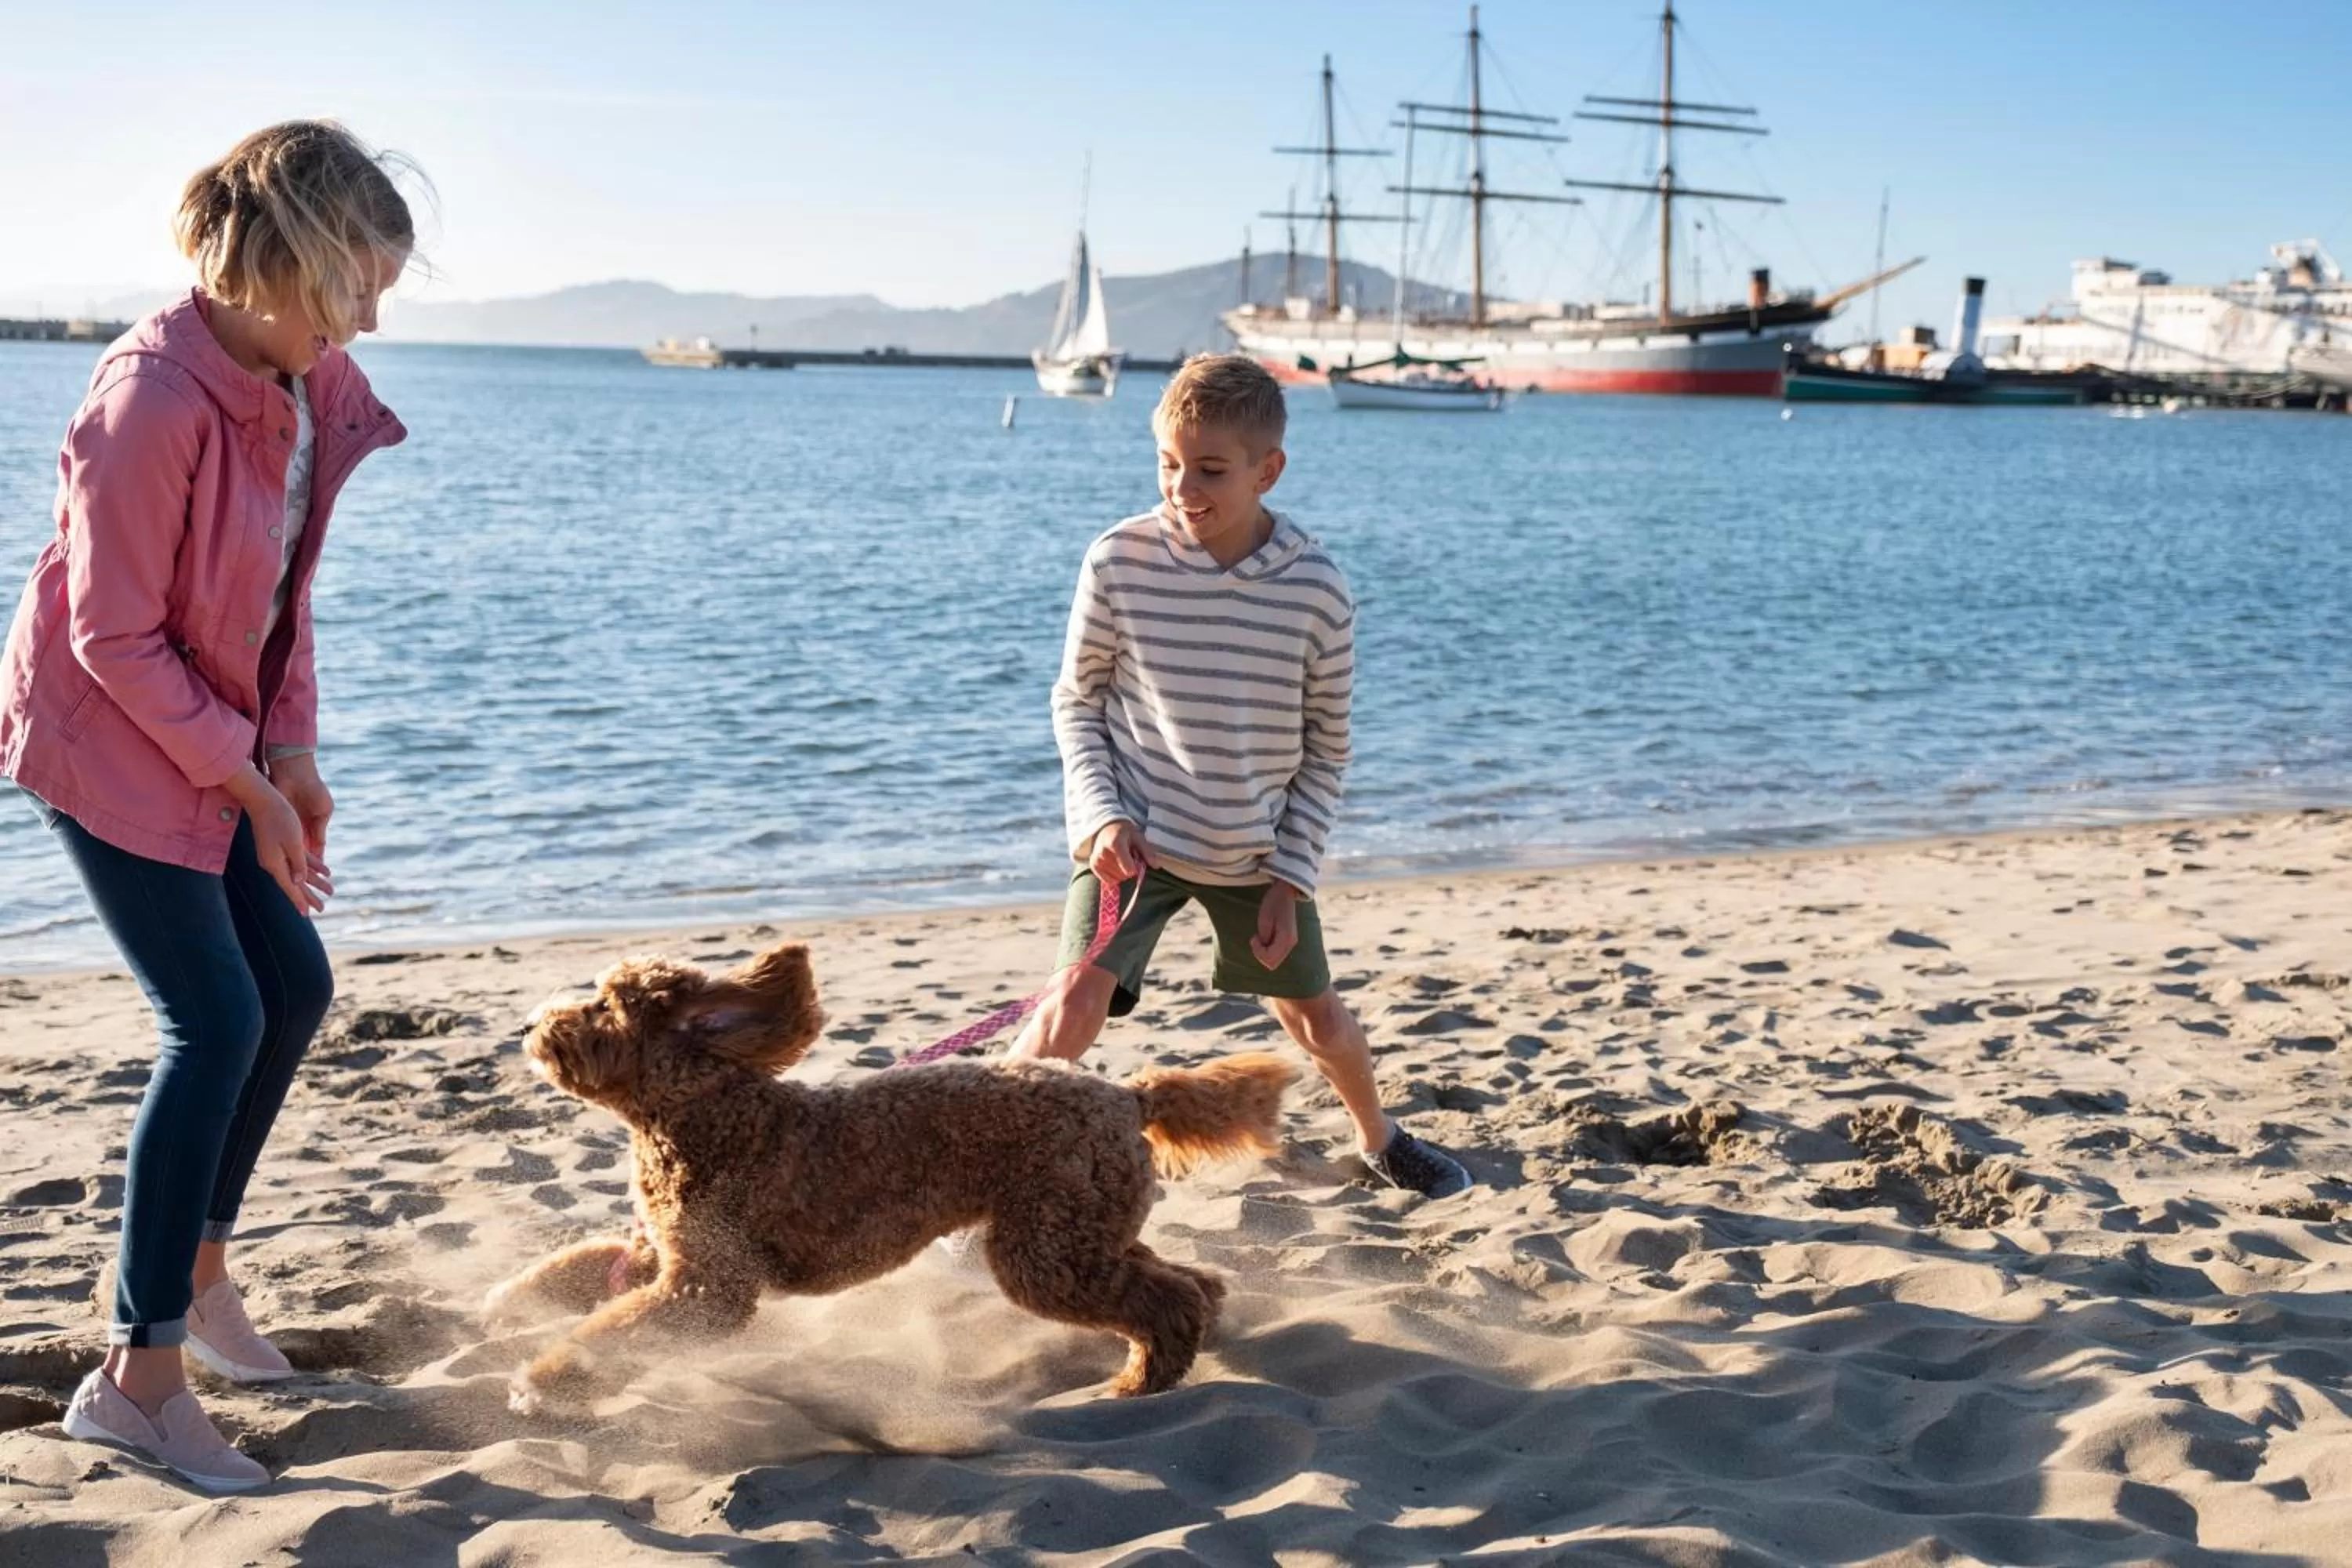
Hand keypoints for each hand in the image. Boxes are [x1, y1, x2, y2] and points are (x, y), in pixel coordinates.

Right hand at [225, 763, 333, 913]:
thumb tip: (299, 882)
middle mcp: (274, 862)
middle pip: (295, 883)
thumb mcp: (293, 842)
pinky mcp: (281, 844)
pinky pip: (299, 859)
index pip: (290, 887)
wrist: (264, 799)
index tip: (307, 914)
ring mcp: (277, 854)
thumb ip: (297, 863)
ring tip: (331, 891)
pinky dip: (312, 865)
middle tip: (322, 909)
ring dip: (316, 881)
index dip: (300, 900)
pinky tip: (326, 871)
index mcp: (275, 863)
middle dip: (309, 896)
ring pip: (299, 871)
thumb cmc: (279, 818)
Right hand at [1088, 821, 1147, 883]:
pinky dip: (1115, 876)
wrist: (1107, 827)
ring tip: (1121, 859)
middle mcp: (1103, 853)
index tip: (1135, 858)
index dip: (1136, 867)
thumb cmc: (1125, 832)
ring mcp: (1097, 860)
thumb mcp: (1138, 837)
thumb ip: (1147, 851)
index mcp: (1116, 844)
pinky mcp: (1093, 866)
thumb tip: (1156, 866)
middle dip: (1130, 869)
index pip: (1128, 869)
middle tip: (1128, 856)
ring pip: (1117, 879)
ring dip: (1122, 872)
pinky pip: (1108, 881)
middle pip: (1124, 875)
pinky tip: (1115, 865)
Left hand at [1251, 881, 1301, 969]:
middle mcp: (1291, 943)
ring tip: (1261, 936)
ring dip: (1263, 952)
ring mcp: (1291, 942)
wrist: (1285, 892)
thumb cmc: (1273, 902)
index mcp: (1286, 938)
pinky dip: (1268, 949)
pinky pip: (1276, 953)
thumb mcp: (1265, 918)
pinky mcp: (1289, 941)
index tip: (1254, 937)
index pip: (1269, 959)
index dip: (1257, 951)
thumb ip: (1264, 937)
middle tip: (1256, 938)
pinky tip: (1266, 937)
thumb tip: (1263, 950)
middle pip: (1272, 964)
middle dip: (1260, 954)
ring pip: (1274, 960)